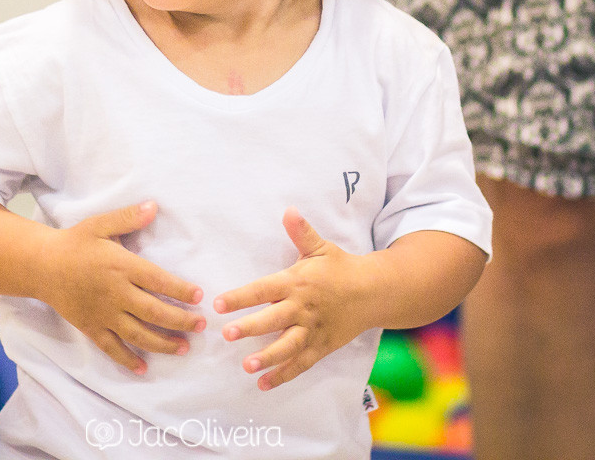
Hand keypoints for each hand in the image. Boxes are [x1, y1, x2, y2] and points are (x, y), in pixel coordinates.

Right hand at [42, 201, 205, 374]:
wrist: (41, 266)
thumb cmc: (75, 243)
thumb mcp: (100, 224)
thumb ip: (128, 217)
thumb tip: (154, 206)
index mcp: (121, 266)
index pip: (158, 280)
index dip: (181, 290)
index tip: (199, 297)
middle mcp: (116, 293)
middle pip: (154, 312)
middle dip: (181, 321)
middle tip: (202, 326)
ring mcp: (103, 314)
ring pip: (138, 334)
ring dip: (163, 344)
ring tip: (184, 348)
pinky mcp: (91, 327)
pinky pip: (112, 348)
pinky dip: (128, 360)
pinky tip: (144, 369)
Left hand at [214, 207, 373, 390]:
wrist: (374, 292)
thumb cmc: (341, 268)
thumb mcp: (321, 247)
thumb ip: (301, 232)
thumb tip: (288, 210)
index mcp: (297, 282)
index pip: (263, 289)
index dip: (241, 296)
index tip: (219, 303)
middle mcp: (302, 308)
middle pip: (273, 320)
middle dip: (249, 328)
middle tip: (227, 334)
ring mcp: (312, 330)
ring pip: (287, 347)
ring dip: (267, 358)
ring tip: (247, 366)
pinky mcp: (321, 347)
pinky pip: (301, 364)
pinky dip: (283, 375)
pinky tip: (263, 384)